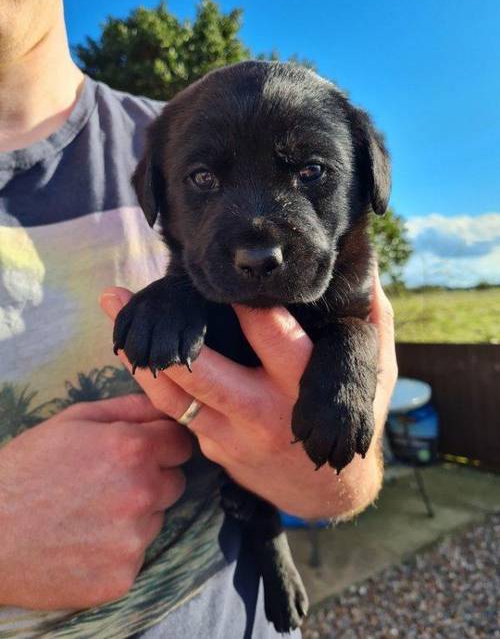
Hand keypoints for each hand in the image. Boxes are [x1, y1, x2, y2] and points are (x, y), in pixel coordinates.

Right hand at [0, 394, 190, 608]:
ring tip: (90, 513)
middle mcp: (142, 493)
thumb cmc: (27, 469)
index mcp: (133, 449)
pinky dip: (118, 548)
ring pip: (156, 518)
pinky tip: (84, 541)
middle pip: (174, 482)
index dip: (162, 444)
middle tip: (108, 483)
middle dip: (152, 478)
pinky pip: (137, 554)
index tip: (143, 451)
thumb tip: (166, 404)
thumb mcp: (74, 419)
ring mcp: (134, 539)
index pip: (182, 442)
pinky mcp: (123, 576)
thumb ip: (129, 408)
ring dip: (136, 514)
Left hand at [100, 271, 395, 519]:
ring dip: (139, 355)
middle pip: (202, 369)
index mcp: (304, 382)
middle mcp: (265, 411)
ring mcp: (234, 436)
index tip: (216, 272)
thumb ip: (371, 317)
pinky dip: (152, 381)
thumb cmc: (355, 414)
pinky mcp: (216, 450)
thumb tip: (367, 269)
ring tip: (113, 310)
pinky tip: (136, 350)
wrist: (330, 490)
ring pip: (173, 395)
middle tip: (119, 291)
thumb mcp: (374, 367)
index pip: (268, 331)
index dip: (241, 299)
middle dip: (163, 330)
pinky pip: (175, 413)